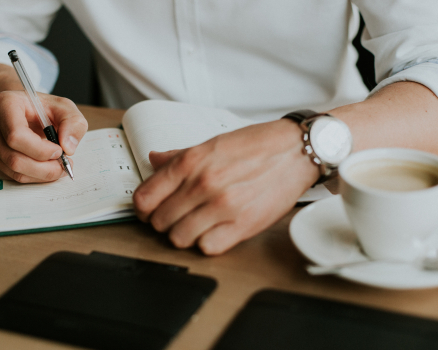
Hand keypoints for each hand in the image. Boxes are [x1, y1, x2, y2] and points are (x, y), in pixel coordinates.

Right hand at [0, 90, 87, 181]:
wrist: (16, 109)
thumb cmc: (38, 108)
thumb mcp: (62, 107)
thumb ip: (73, 123)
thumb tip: (68, 147)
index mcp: (3, 104)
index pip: (16, 136)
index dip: (40, 150)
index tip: (59, 150)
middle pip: (14, 159)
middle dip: (44, 169)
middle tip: (62, 165)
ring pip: (12, 171)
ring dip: (40, 175)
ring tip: (55, 166)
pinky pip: (9, 176)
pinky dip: (30, 177)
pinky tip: (40, 167)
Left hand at [133, 119, 318, 254]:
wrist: (295, 151)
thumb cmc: (256, 146)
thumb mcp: (211, 143)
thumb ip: (179, 156)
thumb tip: (153, 161)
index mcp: (191, 162)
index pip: (145, 197)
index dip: (142, 208)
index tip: (149, 210)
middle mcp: (203, 184)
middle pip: (159, 222)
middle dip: (163, 222)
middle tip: (175, 217)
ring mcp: (222, 206)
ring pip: (179, 238)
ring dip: (183, 235)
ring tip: (194, 225)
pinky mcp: (243, 225)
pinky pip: (207, 248)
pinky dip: (206, 243)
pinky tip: (213, 231)